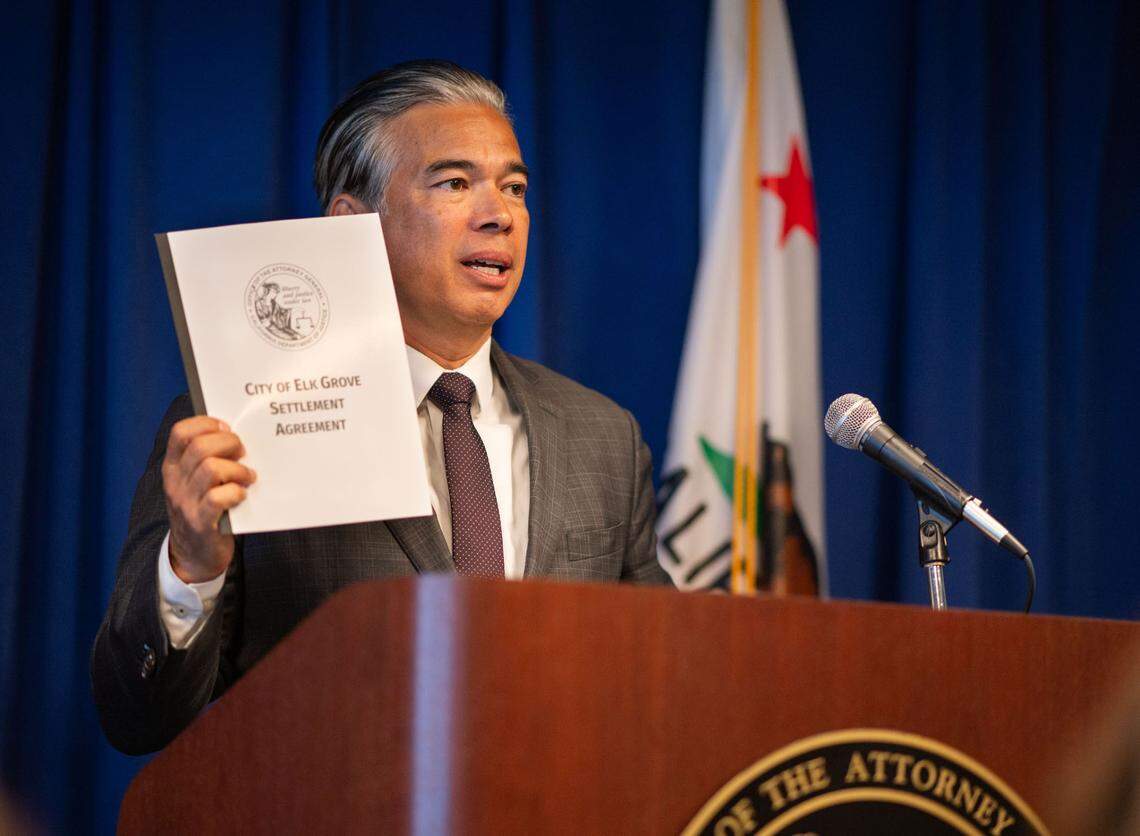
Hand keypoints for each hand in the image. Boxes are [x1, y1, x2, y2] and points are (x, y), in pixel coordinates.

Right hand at [161, 416, 255, 582]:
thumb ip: (208, 459)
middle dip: (229, 443)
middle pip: (199, 446)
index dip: (206, 424)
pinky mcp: (200, 522)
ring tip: (248, 476)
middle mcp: (175, 482)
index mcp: (173, 467)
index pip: (180, 432)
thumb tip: (238, 435)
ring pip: (210, 469)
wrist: (194, 555)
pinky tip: (242, 495)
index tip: (226, 428)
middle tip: (243, 453)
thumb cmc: (204, 509)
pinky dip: (236, 492)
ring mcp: (186, 502)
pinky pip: (218, 498)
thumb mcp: (197, 482)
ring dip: (237, 469)